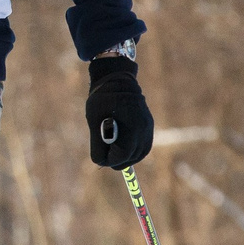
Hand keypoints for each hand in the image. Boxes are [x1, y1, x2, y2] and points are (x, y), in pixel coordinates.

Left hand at [85, 54, 152, 169]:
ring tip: (114, 155)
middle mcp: (143, 128)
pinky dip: (134, 150)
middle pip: (133, 156)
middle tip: (107, 159)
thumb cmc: (102, 101)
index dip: (110, 160)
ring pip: (140, 153)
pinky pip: (144, 145)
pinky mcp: (149, 125)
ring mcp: (148, 127)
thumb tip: (102, 163)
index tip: (101, 158)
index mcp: (130, 126)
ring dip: (127, 157)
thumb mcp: (94, 123)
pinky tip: (123, 149)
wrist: (118, 81)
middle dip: (118, 160)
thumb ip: (98, 145)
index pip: (122, 155)